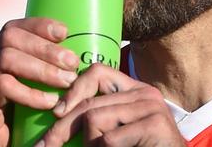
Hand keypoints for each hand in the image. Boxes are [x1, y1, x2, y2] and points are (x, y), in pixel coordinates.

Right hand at [0, 18, 79, 146]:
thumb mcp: (33, 89)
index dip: (38, 25)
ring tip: (66, 81)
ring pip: (6, 59)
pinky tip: (50, 103)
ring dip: (42, 68)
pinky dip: (29, 93)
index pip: (13, 28)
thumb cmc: (20, 121)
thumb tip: (79, 55)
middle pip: (10, 38)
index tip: (64, 32)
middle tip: (72, 62)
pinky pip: (1, 87)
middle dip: (45, 47)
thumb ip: (45, 70)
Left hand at [38, 63, 185, 146]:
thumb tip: (59, 114)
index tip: (56, 113)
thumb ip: (99, 117)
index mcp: (134, 90)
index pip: (97, 72)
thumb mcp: (117, 131)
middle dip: (62, 128)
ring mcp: (151, 106)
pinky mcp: (155, 124)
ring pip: (94, 119)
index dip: (73, 90)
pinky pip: (109, 139)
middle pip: (89, 102)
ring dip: (90, 145)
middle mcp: (144, 92)